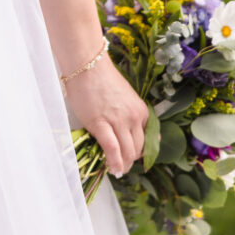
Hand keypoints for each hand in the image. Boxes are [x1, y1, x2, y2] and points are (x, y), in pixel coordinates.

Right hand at [64, 56, 148, 176]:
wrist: (88, 65)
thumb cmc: (102, 79)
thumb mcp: (126, 97)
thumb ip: (131, 114)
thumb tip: (129, 134)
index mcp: (142, 111)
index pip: (147, 141)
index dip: (139, 152)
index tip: (131, 156)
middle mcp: (134, 118)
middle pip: (137, 150)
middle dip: (131, 160)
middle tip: (122, 165)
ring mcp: (118, 121)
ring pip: (127, 153)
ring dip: (123, 165)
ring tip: (117, 170)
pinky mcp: (101, 124)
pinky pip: (112, 149)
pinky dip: (114, 162)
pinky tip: (112, 169)